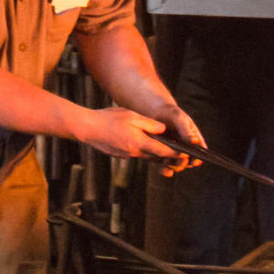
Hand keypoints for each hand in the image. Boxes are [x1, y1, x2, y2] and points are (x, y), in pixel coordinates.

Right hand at [78, 106, 203, 175]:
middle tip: (181, 154)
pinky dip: (143, 151)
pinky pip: (135, 154)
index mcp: (139, 143)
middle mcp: (134, 152)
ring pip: (145, 156)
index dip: (175, 154)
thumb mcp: (132, 116)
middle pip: (155, 156)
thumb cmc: (108, 119)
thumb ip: (149, 124)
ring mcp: (126, 155)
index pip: (162, 152)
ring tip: (165, 149)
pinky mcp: (119, 154)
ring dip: (155, 154)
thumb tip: (163, 130)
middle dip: (168, 156)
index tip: (186, 155)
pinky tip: (143, 143)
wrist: (87, 128)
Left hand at [150, 103, 206, 175]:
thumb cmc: (172, 114)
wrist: (156, 113)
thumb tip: (195, 142)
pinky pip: (165, 166)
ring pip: (177, 165)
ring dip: (174, 166)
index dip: (198, 158)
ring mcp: (174, 153)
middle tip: (180, 161)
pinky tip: (163, 167)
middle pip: (188, 161)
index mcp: (194, 140)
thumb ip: (186, 131)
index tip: (195, 161)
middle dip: (184, 163)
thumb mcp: (179, 119)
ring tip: (168, 162)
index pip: (200, 152)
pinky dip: (164, 169)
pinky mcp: (163, 156)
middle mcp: (186, 149)